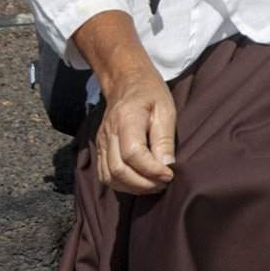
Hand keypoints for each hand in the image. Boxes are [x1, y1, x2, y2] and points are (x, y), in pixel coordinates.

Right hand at [93, 65, 176, 195]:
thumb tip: (167, 166)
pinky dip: (122, 185)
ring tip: (154, 185)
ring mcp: (101, 142)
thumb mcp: (166, 110)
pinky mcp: (100, 149)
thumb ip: (165, 139)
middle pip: (119, 170)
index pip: (133, 154)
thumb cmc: (150, 94)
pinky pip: (104, 175)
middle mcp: (108, 133)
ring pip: (109, 177)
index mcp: (126, 120)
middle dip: (144, 184)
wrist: (126, 82)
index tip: (170, 174)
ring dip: (133, 188)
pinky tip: (140, 182)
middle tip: (164, 182)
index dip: (152, 170)